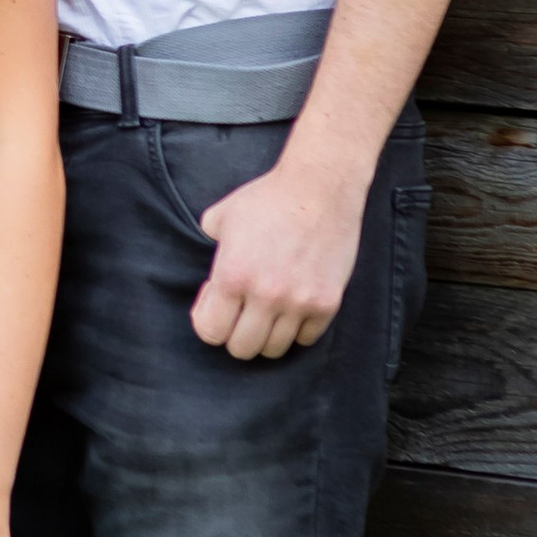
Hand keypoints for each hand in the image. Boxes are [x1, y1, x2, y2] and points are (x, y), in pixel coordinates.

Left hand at [192, 147, 366, 359]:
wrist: (320, 187)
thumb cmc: (267, 199)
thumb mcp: (220, 219)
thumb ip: (209, 251)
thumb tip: (211, 280)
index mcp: (232, 276)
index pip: (210, 332)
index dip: (210, 321)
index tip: (218, 304)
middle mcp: (264, 295)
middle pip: (242, 349)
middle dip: (236, 334)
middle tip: (242, 313)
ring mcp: (299, 302)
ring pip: (275, 349)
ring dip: (267, 335)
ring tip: (268, 312)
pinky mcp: (327, 303)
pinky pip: (306, 339)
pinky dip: (297, 330)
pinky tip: (293, 308)